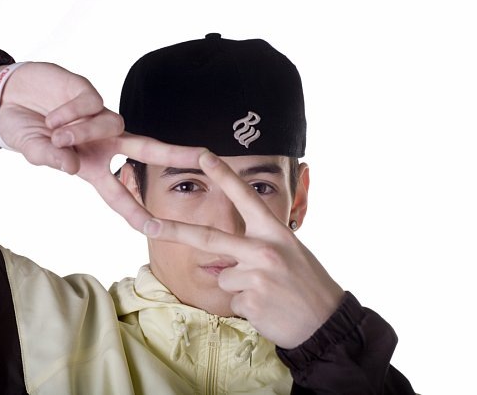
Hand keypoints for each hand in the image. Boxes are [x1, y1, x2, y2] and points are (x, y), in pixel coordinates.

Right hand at [0, 62, 204, 230]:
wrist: (8, 97)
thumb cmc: (25, 131)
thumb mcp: (33, 151)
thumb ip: (48, 158)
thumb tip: (71, 166)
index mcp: (93, 167)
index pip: (118, 194)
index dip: (136, 213)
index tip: (158, 231)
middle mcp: (104, 144)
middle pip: (147, 149)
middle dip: (175, 153)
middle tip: (205, 156)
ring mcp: (99, 118)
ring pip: (110, 125)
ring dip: (82, 132)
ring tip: (55, 132)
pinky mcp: (90, 93)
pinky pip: (91, 105)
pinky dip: (70, 113)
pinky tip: (53, 115)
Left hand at [144, 151, 344, 348]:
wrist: (327, 321)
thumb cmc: (305, 283)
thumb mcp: (288, 252)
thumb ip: (256, 247)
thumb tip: (219, 260)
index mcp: (275, 232)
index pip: (245, 197)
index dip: (224, 175)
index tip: (204, 155)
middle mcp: (264, 249)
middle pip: (209, 238)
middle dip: (174, 230)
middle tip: (149, 224)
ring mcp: (257, 275)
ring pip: (223, 276)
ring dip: (238, 286)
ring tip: (267, 292)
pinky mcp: (251, 300)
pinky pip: (233, 298)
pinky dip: (246, 304)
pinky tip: (267, 307)